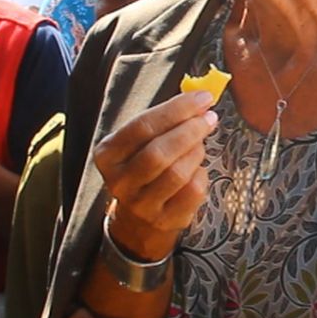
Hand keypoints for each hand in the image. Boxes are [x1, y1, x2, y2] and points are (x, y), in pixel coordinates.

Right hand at [93, 90, 217, 260]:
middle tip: (208, 118)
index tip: (202, 97)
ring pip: (177, 173)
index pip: (142, 126)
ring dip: (196, 152)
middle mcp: (119, 181)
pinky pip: (192, 192)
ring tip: (200, 143)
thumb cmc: (145, 167)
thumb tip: (200, 99)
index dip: (176, 109)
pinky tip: (198, 169)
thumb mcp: (141, 142)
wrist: (139, 219)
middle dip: (190, 130)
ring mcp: (141, 204)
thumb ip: (164, 120)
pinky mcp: (164, 220)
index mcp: (108, 154)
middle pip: (159, 152)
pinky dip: (202, 174)